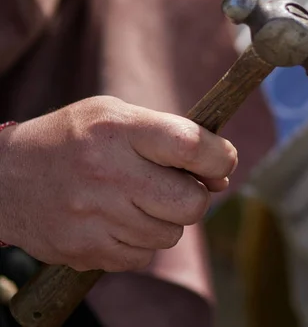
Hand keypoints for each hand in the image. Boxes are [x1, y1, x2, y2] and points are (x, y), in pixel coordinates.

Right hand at [0, 96, 236, 270]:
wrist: (6, 179)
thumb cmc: (74, 139)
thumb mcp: (117, 115)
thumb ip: (172, 137)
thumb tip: (221, 176)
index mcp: (118, 130)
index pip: (190, 145)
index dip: (220, 157)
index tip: (221, 162)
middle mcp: (107, 173)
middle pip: (191, 203)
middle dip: (195, 196)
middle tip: (175, 185)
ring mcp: (95, 216)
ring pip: (171, 235)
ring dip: (165, 219)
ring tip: (137, 199)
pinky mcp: (86, 250)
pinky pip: (143, 257)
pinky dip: (140, 242)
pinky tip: (118, 220)